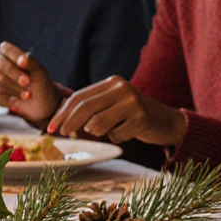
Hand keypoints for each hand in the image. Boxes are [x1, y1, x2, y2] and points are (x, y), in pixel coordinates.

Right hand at [0, 42, 60, 126]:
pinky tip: (19, 102)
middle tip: (28, 82)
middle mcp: (0, 66)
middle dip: (14, 75)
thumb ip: (30, 61)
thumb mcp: (39, 71)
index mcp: (9, 55)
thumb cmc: (40, 83)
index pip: (4, 49)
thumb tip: (22, 59)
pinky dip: (10, 100)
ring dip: (16, 90)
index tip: (24, 65)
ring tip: (28, 94)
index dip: (13, 55)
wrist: (43, 103)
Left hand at [47, 76, 186, 145]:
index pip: (79, 97)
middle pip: (85, 107)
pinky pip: (116, 135)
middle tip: (61, 134)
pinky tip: (127, 132)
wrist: (168, 122)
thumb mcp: (112, 104)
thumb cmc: (133, 115)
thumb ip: (91, 107)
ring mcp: (133, 103)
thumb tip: (61, 119)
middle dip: (69, 122)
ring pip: (98, 123)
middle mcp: (122, 89)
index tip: (52, 126)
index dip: (62, 112)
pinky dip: (116, 138)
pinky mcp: (141, 119)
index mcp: (111, 82)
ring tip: (108, 130)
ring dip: (96, 132)